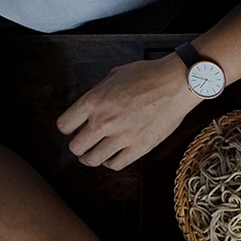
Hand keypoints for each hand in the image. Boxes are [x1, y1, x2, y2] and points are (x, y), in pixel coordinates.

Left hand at [56, 53, 199, 170]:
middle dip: (78, 145)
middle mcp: (104, 121)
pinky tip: (113, 155)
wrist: (176, 84)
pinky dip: (110, 162)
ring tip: (96, 153)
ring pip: (93, 160)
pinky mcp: (140, 147)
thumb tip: (89, 109)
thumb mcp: (113, 76)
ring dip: (91, 157)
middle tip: (84, 143)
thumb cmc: (148, 76)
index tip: (74, 128)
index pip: (64, 125)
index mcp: (94, 101)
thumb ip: (97, 94)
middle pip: (76, 147)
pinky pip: (116, 164)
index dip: (68, 128)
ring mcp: (122, 136)